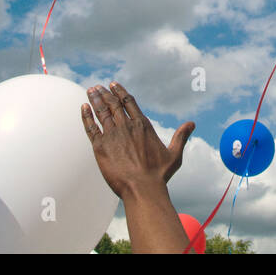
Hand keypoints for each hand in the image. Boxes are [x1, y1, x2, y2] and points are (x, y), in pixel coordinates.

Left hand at [81, 83, 193, 198]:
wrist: (142, 189)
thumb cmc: (159, 174)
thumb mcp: (174, 154)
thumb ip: (181, 137)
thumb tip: (192, 124)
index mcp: (142, 125)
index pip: (128, 102)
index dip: (120, 92)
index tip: (113, 84)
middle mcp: (126, 126)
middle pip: (112, 104)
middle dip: (104, 93)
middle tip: (97, 86)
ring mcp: (112, 135)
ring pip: (101, 112)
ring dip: (95, 100)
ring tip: (91, 91)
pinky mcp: (100, 147)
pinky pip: (91, 127)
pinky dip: (86, 116)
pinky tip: (83, 107)